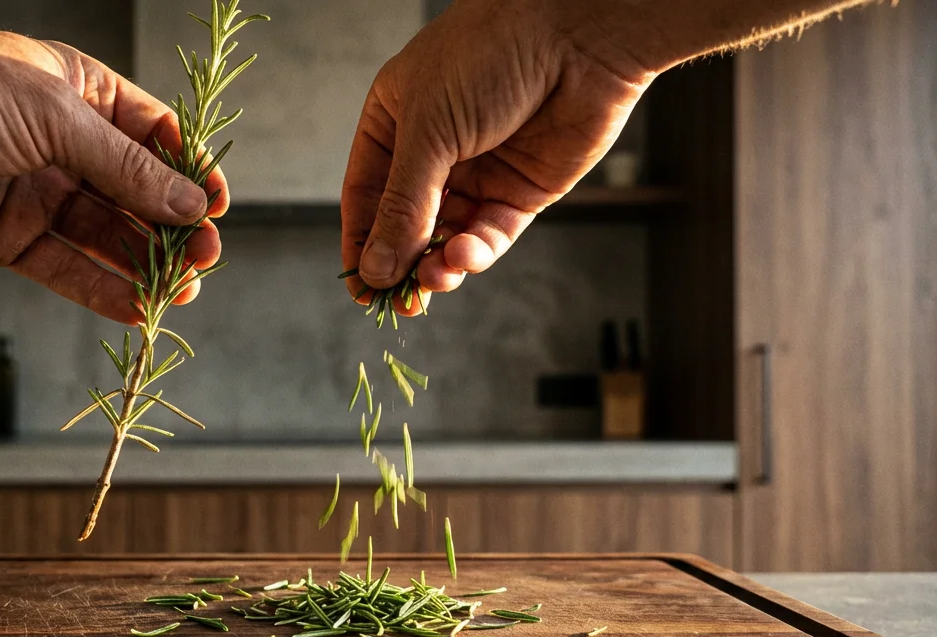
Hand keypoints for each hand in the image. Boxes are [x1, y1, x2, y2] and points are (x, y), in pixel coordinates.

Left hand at [0, 18, 227, 323]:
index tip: (219, 208)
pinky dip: (100, 290)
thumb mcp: (53, 116)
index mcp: (81, 95)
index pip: (156, 138)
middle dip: (173, 227)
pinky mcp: (5, 241)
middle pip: (137, 194)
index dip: (191, 173)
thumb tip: (191, 204)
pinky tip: (135, 308)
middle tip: (204, 258)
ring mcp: (35, 194)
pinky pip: (65, 268)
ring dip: (144, 264)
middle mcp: (63, 146)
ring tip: (181, 291)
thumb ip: (125, 167)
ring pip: (105, 237)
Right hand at [340, 0, 654, 313]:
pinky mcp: (522, 189)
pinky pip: (490, 234)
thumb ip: (402, 206)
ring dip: (438, 264)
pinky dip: (475, 252)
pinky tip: (463, 258)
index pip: (366, 194)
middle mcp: (435, 149)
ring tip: (433, 281)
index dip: (360, 242)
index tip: (357, 286)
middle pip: (407, 224)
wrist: (579, 35)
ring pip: (448, 236)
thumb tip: (374, 269)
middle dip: (401, 264)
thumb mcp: (429, 131)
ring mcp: (480, 171)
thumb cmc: (491, 55)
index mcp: (396, 121)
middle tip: (396, 303)